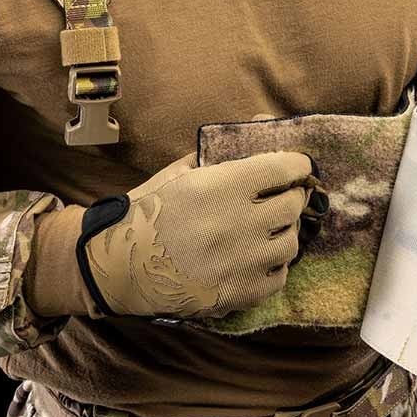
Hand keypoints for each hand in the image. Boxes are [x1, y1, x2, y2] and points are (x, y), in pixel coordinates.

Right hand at [78, 151, 323, 318]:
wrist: (119, 266)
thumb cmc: (149, 212)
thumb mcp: (181, 171)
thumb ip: (223, 149)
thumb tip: (262, 122)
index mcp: (221, 187)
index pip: (283, 168)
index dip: (297, 165)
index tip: (298, 166)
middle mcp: (238, 224)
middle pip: (292, 205)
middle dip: (289, 197)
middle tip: (280, 197)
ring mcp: (242, 262)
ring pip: (290, 242)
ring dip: (282, 232)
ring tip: (265, 229)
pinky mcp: (241, 294)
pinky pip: (278, 276)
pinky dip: (271, 264)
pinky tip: (254, 257)